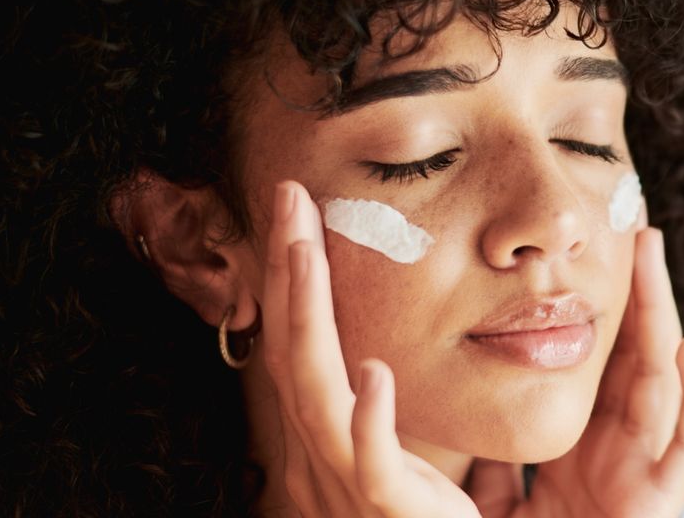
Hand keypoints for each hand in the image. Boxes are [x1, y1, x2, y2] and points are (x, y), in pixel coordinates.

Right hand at [261, 180, 481, 516]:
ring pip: (315, 389)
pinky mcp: (387, 508)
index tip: (301, 211)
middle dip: (289, 271)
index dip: (295, 277)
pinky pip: (372, 462)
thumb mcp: (394, 459)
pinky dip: (368, 416)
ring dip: (308, 314)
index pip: (303, 343)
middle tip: (288, 196)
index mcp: (329, 435)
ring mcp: (348, 481)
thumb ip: (383, 414)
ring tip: (306, 249)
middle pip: (295, 349)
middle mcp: (323, 454)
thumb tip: (379, 363)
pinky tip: (371, 371)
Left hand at [469, 221, 683, 517]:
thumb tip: (455, 433)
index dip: (604, 312)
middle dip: (640, 296)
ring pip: (662, 384)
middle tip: (639, 231)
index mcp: (583, 452)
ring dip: (662, 317)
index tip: (597, 255)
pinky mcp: (660, 507)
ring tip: (654, 258)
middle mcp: (621, 457)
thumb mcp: (501, 507)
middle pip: (635, 360)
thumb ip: (493, 470)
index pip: (600, 366)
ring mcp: (645, 478)